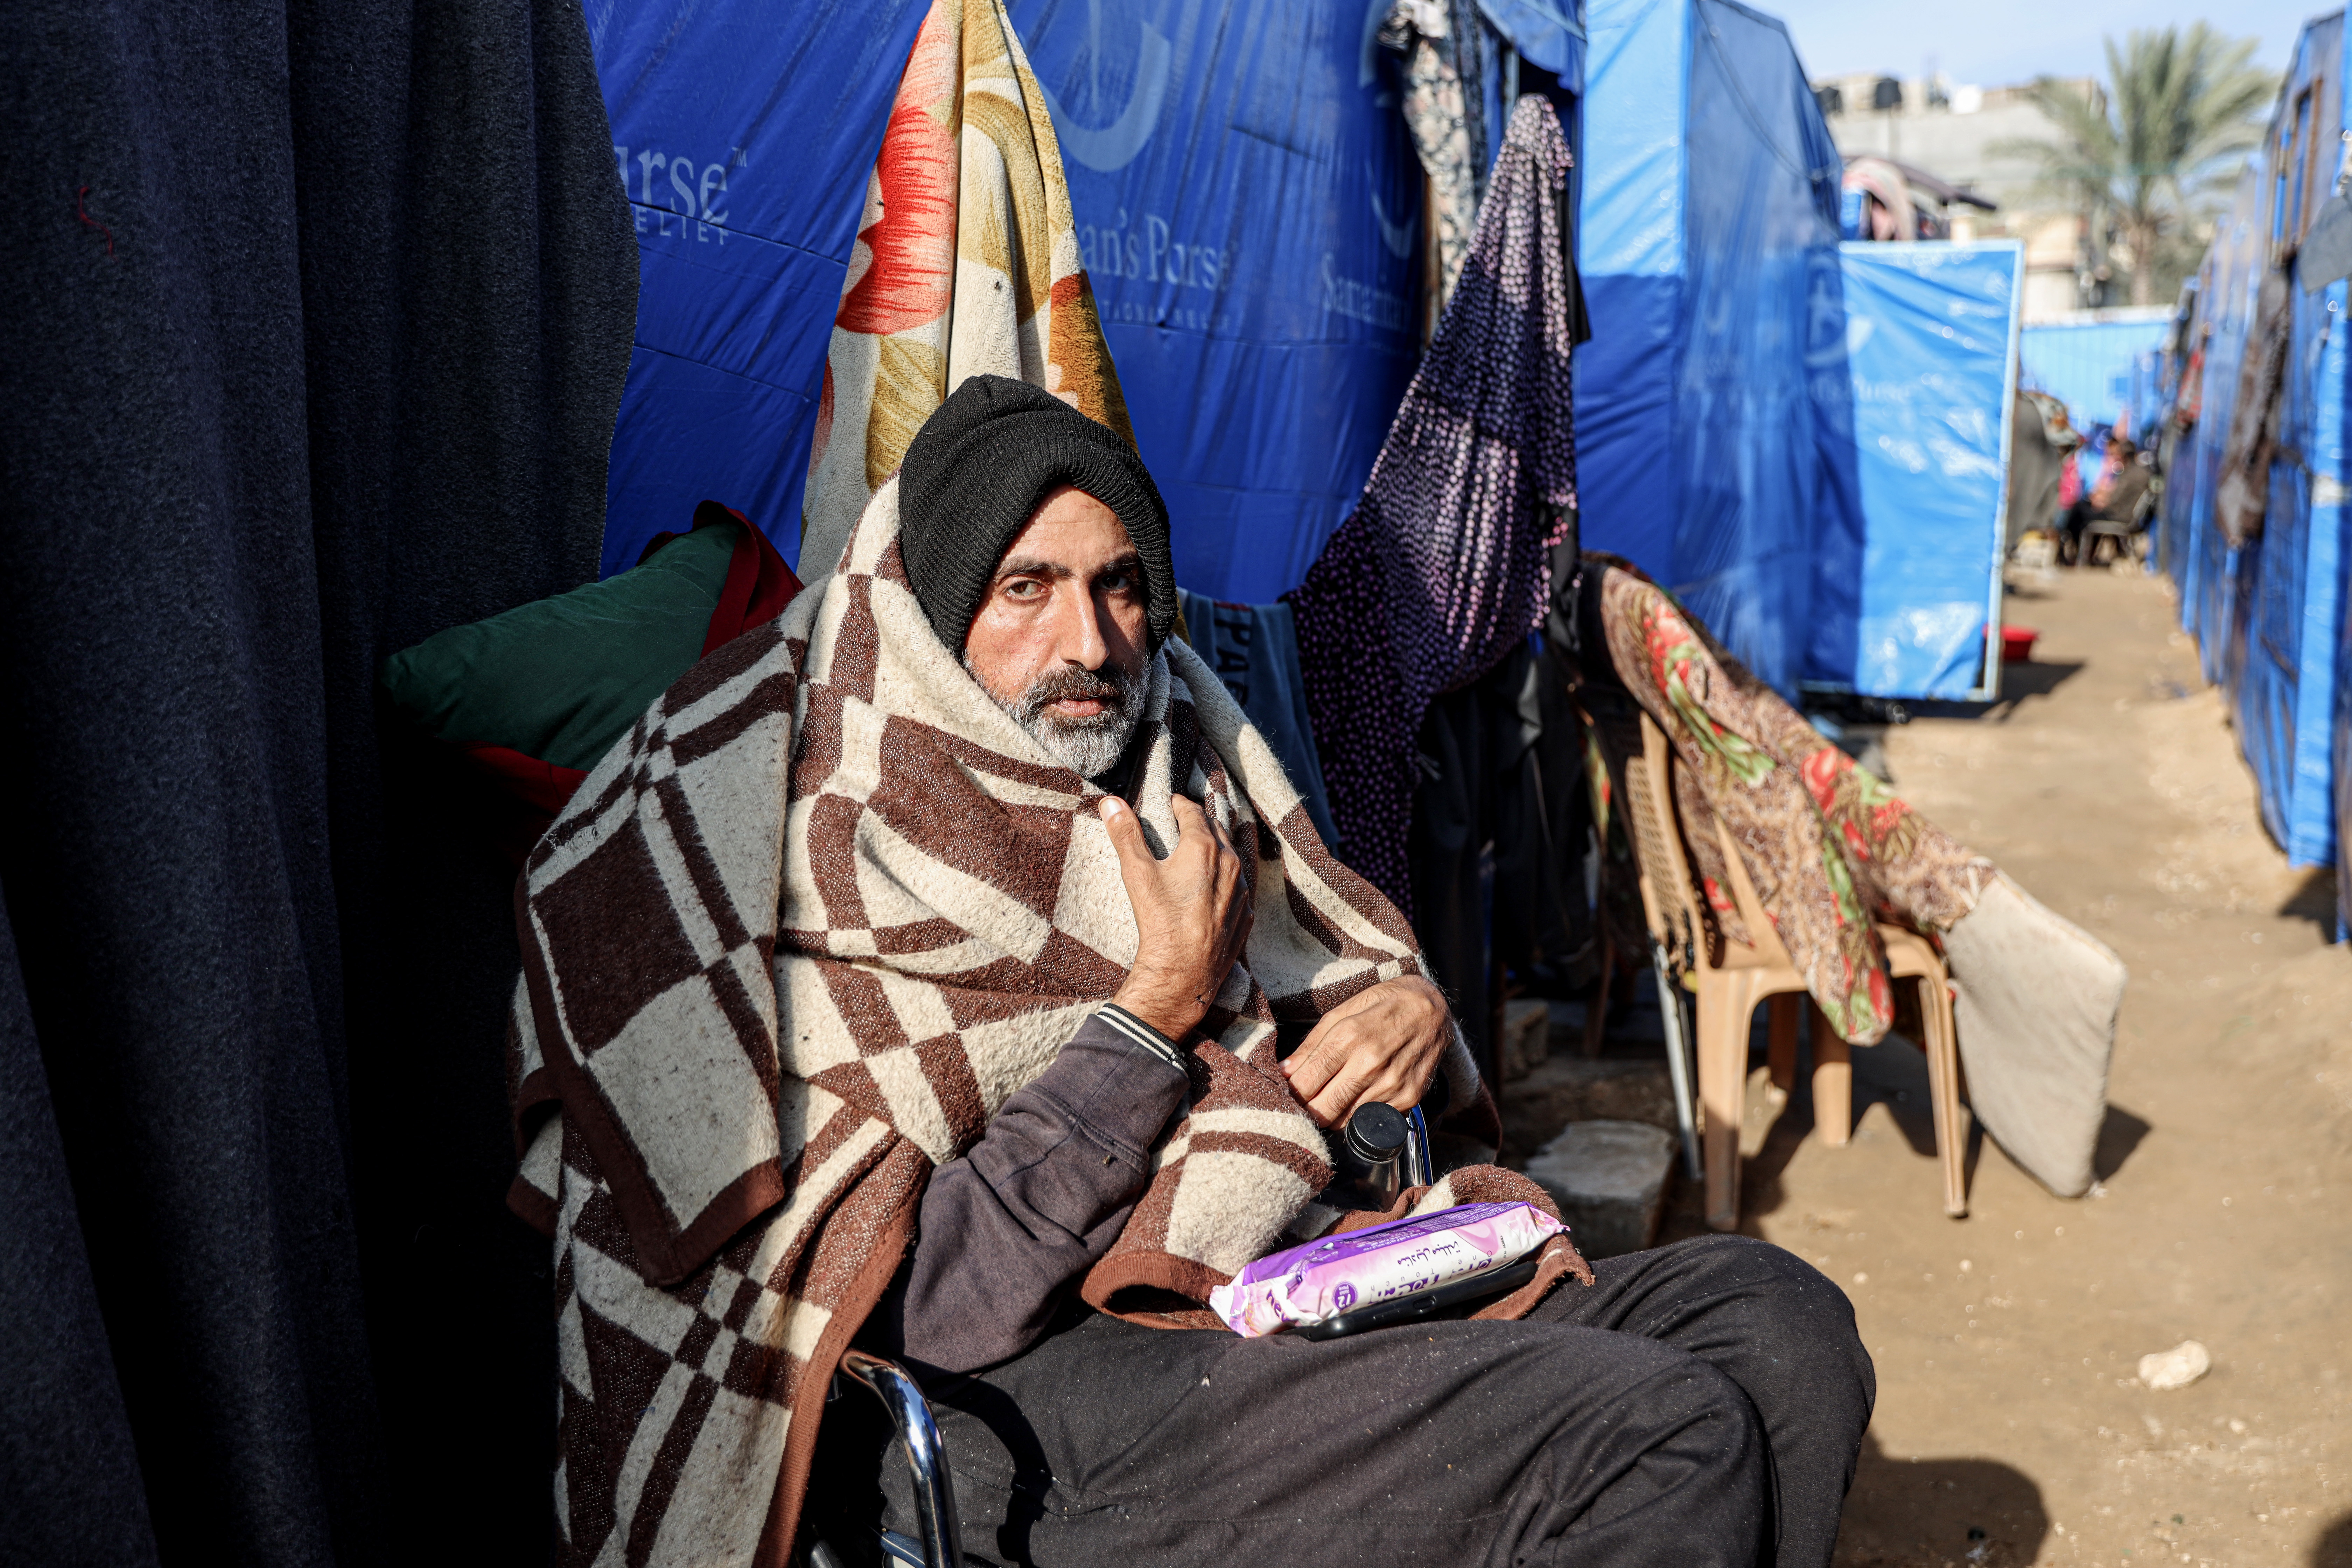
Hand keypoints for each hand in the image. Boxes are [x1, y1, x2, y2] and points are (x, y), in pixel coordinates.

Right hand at [1100, 794, 1252, 1040]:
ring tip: (1201, 849)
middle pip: (1217, 830)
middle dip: (1201, 822)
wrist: (1182, 972)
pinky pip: (1238, 888)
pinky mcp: (1244, 915)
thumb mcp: (1137, 873)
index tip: (1173, 802)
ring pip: (1232, 858)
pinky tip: (1214, 887)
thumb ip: (1125, 834)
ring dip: (1217, 849)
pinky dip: (1226, 880)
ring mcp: (1241, 891)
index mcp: (1204, 848)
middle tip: (1187, 820)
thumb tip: (1110, 802)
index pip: (1194, 813)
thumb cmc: (1160, 920)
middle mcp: (1230, 864)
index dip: (1181, 805)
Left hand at [1279, 976, 1450, 1127]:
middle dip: (1307, 1109)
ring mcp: (1392, 1084)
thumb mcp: (1344, 1009)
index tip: (1288, 1090)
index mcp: (1350, 1036)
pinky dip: (1356, 1114)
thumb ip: (1312, 1043)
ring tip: (1330, 1097)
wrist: (1434, 1010)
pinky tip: (1357, 1096)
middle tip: (1304, 1100)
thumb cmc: (1384, 1005)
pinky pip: (1370, 1120)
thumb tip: (1285, 1071)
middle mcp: (1371, 1063)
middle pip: (1322, 1109)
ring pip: (1344, 1120)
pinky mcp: (1409, 1098)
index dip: (1291, 1092)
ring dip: (1331, 1113)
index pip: (1306, 1082)